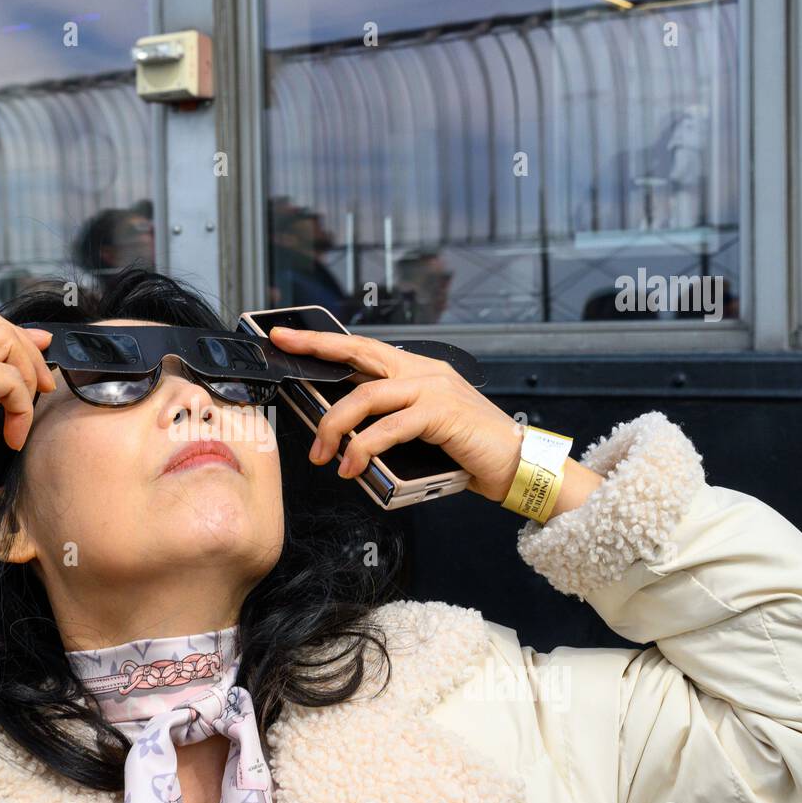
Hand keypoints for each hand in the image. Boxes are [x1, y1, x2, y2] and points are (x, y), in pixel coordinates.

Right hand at [0, 308, 53, 527]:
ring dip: (25, 379)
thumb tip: (29, 346)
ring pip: (3, 341)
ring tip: (20, 419)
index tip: (37, 356)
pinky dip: (22, 407)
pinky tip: (12, 437)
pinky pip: (10, 377)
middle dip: (25, 350)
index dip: (10, 336)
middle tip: (42, 386)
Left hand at [267, 326, 524, 500]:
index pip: (363, 349)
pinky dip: (363, 448)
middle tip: (283, 351)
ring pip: (366, 396)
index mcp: (418, 372)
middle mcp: (424, 372)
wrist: (518, 465)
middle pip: (359, 353)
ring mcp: (433, 389)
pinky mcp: (441, 413)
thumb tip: (345, 435)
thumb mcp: (423, 431)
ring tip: (321, 456)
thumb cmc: (470, 452)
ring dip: (334, 427)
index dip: (324, 341)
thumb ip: (390, 423)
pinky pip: (389, 427)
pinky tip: (351, 466)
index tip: (288, 337)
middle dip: (316, 350)